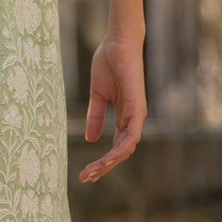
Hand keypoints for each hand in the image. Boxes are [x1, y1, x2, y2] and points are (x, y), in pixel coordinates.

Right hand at [79, 34, 146, 182]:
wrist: (117, 42)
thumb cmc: (109, 62)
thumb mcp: (97, 95)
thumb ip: (95, 116)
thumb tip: (91, 139)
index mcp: (124, 116)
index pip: (116, 146)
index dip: (102, 161)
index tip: (85, 172)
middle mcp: (133, 118)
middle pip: (121, 152)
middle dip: (103, 167)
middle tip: (85, 178)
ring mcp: (136, 114)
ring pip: (126, 148)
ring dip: (109, 163)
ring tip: (92, 172)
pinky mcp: (137, 108)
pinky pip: (131, 136)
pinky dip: (121, 149)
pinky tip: (108, 158)